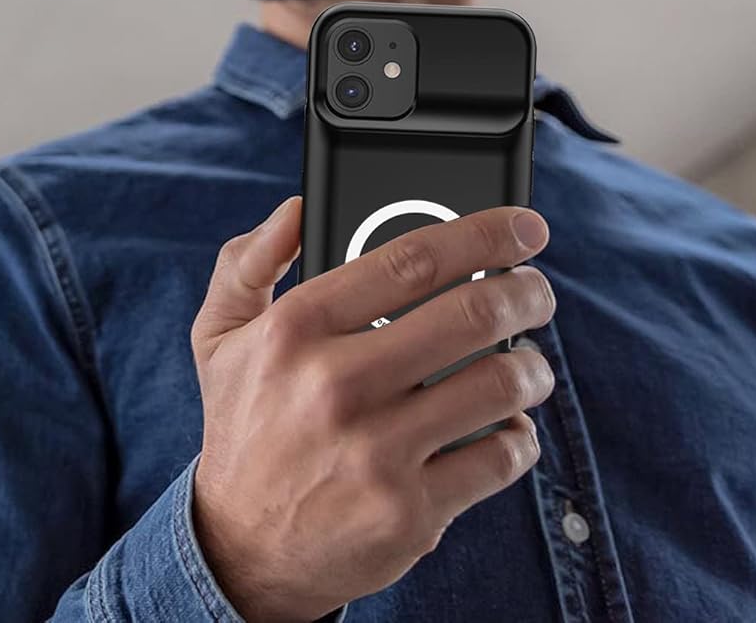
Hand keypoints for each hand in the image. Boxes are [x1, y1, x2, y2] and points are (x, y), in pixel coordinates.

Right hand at [189, 197, 556, 621]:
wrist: (240, 546)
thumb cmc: (245, 426)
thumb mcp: (219, 338)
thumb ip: (248, 263)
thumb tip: (294, 209)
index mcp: (294, 331)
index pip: (412, 260)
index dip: (485, 234)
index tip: (524, 227)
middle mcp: (335, 387)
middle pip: (473, 314)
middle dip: (528, 292)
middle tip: (536, 291)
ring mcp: (376, 452)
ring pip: (502, 384)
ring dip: (532, 367)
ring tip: (525, 365)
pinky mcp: (410, 511)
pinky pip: (502, 456)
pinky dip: (519, 436)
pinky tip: (504, 427)